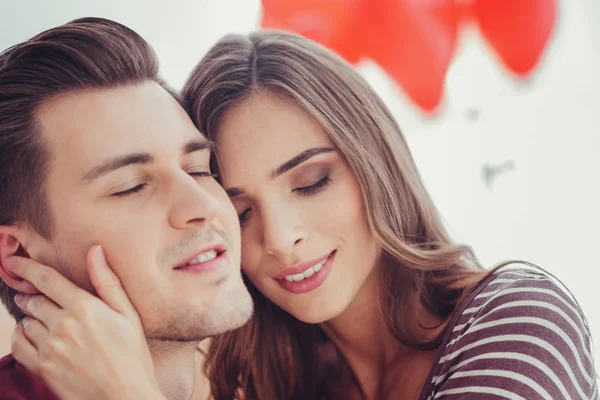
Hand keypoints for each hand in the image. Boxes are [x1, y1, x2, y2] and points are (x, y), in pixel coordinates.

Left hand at [8, 246, 164, 399]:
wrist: (125, 397)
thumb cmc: (132, 355)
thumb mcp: (129, 315)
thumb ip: (108, 282)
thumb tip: (95, 250)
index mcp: (85, 308)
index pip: (48, 280)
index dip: (28, 268)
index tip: (15, 262)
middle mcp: (63, 325)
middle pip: (35, 301)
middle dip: (34, 297)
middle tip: (39, 299)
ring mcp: (50, 348)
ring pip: (27, 323)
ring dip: (32, 318)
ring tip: (45, 323)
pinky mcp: (43, 368)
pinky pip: (19, 346)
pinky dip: (21, 337)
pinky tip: (33, 337)